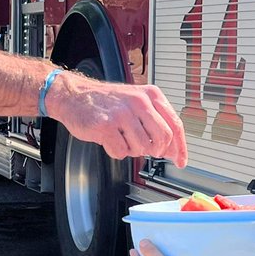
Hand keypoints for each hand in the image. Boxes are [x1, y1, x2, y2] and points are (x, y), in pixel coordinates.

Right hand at [46, 74, 187, 166]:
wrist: (74, 95)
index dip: (180, 147)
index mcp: (150, 95)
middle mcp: (139, 102)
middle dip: (156, 150)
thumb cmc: (105, 101)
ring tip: (122, 138)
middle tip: (145, 149)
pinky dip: (116, 151)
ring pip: (143, 148)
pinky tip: (110, 140)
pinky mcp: (106, 126)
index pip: (175, 125)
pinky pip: (121, 152)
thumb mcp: (135, 102)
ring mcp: (122, 113)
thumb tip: (172, 149)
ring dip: (133, 150)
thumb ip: (155, 121)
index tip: (180, 160)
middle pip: (163, 139)